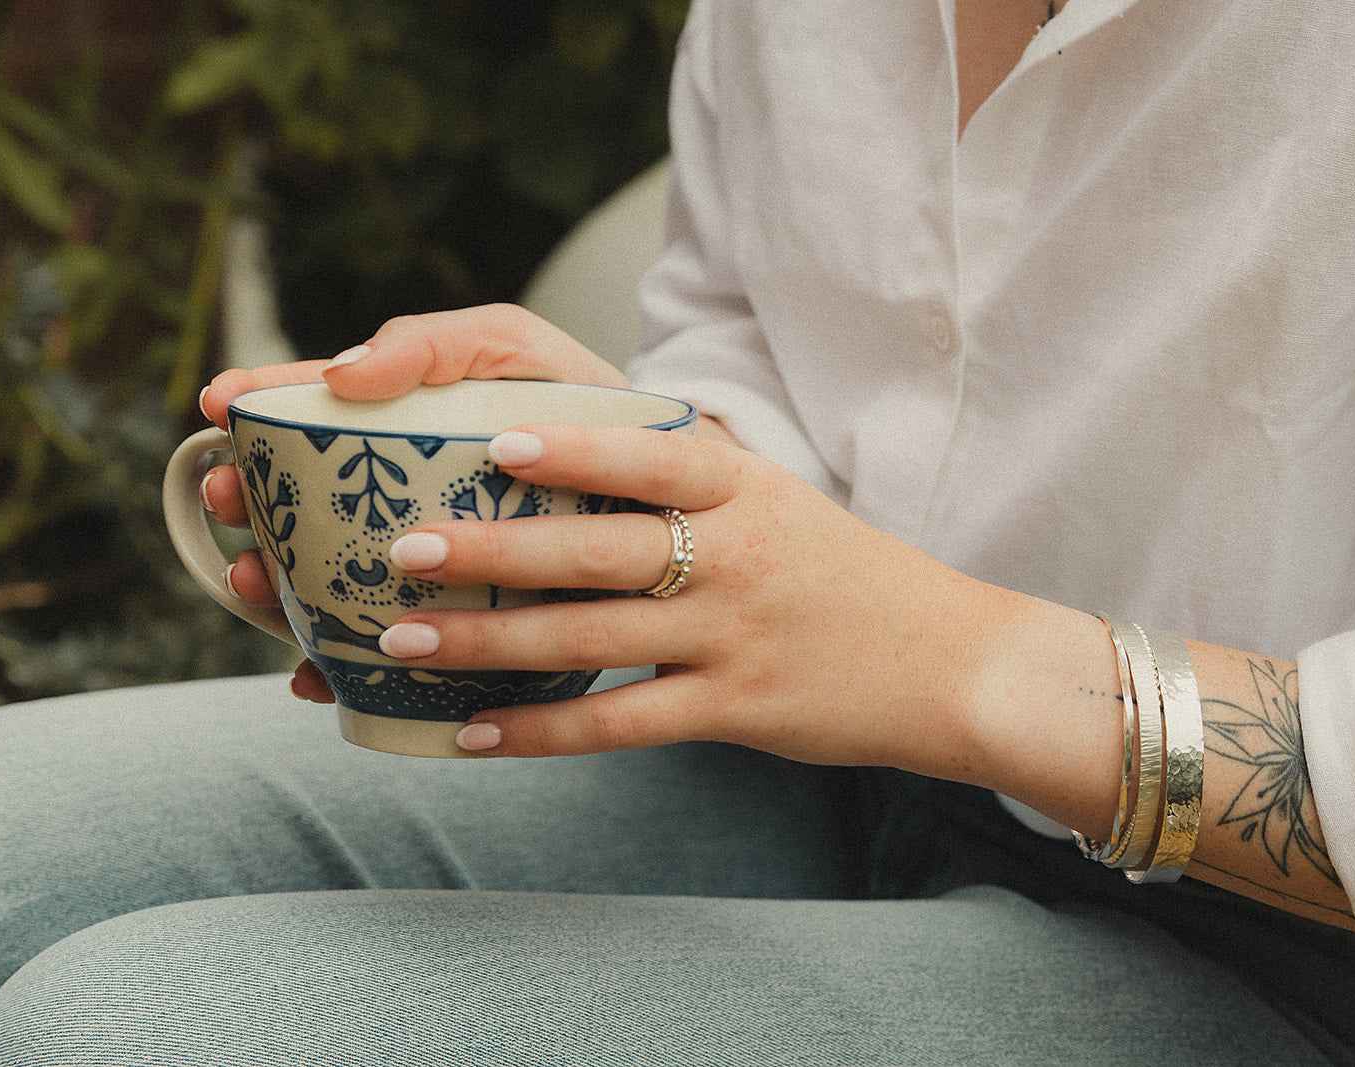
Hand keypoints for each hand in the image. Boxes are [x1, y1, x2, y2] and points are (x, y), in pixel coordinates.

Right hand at [195, 304, 649, 700]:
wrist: (681, 509)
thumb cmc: (594, 417)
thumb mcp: (521, 353)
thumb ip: (440, 343)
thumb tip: (345, 371)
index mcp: (413, 430)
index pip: (312, 412)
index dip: (257, 403)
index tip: (218, 407)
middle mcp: (406, 499)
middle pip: (295, 503)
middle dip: (242, 501)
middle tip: (225, 500)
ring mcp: (428, 572)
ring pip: (321, 584)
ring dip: (271, 587)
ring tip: (256, 582)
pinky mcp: (455, 638)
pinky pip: (379, 661)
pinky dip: (336, 667)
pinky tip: (313, 673)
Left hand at [367, 421, 1031, 784]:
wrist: (950, 662)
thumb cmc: (843, 574)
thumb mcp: (779, 503)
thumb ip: (688, 486)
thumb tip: (568, 471)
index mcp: (746, 488)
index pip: (651, 457)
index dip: (574, 450)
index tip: (494, 443)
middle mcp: (739, 554)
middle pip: (600, 550)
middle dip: (495, 550)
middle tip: (405, 549)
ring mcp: (736, 635)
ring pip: (593, 638)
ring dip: (491, 643)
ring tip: (404, 644)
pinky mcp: (737, 708)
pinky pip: (621, 724)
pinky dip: (542, 731)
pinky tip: (475, 734)